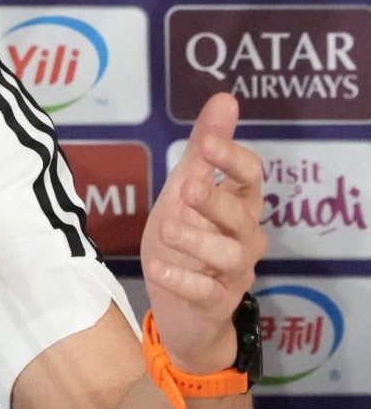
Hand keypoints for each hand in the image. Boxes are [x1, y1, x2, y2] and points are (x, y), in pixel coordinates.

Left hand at [140, 93, 267, 373]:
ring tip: (167, 227)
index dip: (232, 159)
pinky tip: (158, 266)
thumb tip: (224, 98)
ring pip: (229, 255)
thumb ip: (202, 150)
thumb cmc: (186, 239)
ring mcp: (233, 273)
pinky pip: (205, 291)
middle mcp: (244, 237)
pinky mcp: (215, 303)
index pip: (250, 177)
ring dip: (197, 239)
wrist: (180, 310)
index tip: (207, 143)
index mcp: (238, 206)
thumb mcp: (185, 190)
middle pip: (242, 215)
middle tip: (186, 185)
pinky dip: (181, 278)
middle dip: (215, 199)